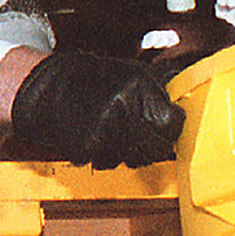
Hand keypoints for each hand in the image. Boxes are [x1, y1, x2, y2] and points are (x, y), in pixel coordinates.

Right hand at [8, 51, 183, 168]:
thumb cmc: (92, 80)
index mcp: (138, 86)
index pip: (172, 123)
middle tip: (140, 133)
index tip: (165, 126)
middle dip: (153, 144)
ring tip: (113, 130)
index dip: (170, 127)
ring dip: (127, 152)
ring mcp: (104, 130)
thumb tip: (187, 102)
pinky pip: (108, 163)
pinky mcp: (86, 148)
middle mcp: (123, 108)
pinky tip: (96, 137)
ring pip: (132, 159)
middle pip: (156, 147)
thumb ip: (160, 90)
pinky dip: (104, 155)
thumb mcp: (131, 72)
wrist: (48, 88)